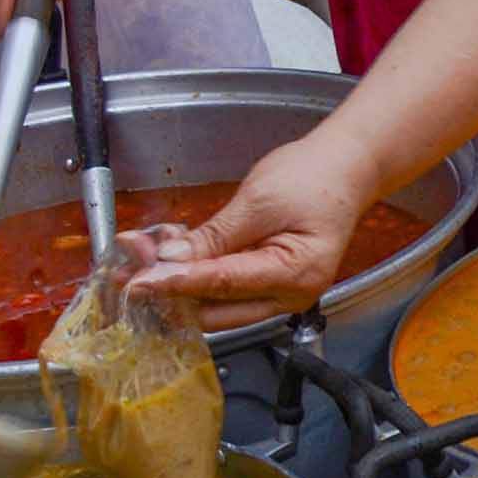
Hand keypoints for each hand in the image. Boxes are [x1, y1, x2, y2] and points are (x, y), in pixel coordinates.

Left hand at [129, 128, 381, 328]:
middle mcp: (290, 296)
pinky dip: (195, 276)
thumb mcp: (258, 201)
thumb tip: (168, 262)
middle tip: (131, 266)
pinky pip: (224, 291)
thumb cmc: (314, 178)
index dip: (173, 283)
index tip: (136, 281)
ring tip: (147, 255)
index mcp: (296, 275)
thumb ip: (214, 237)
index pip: (222, 285)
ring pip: (215, 306)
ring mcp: (280, 294)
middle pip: (215, 310)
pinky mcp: (267, 284)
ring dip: (177, 284)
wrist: (345, 167)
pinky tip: (174, 254)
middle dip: (170, 289)